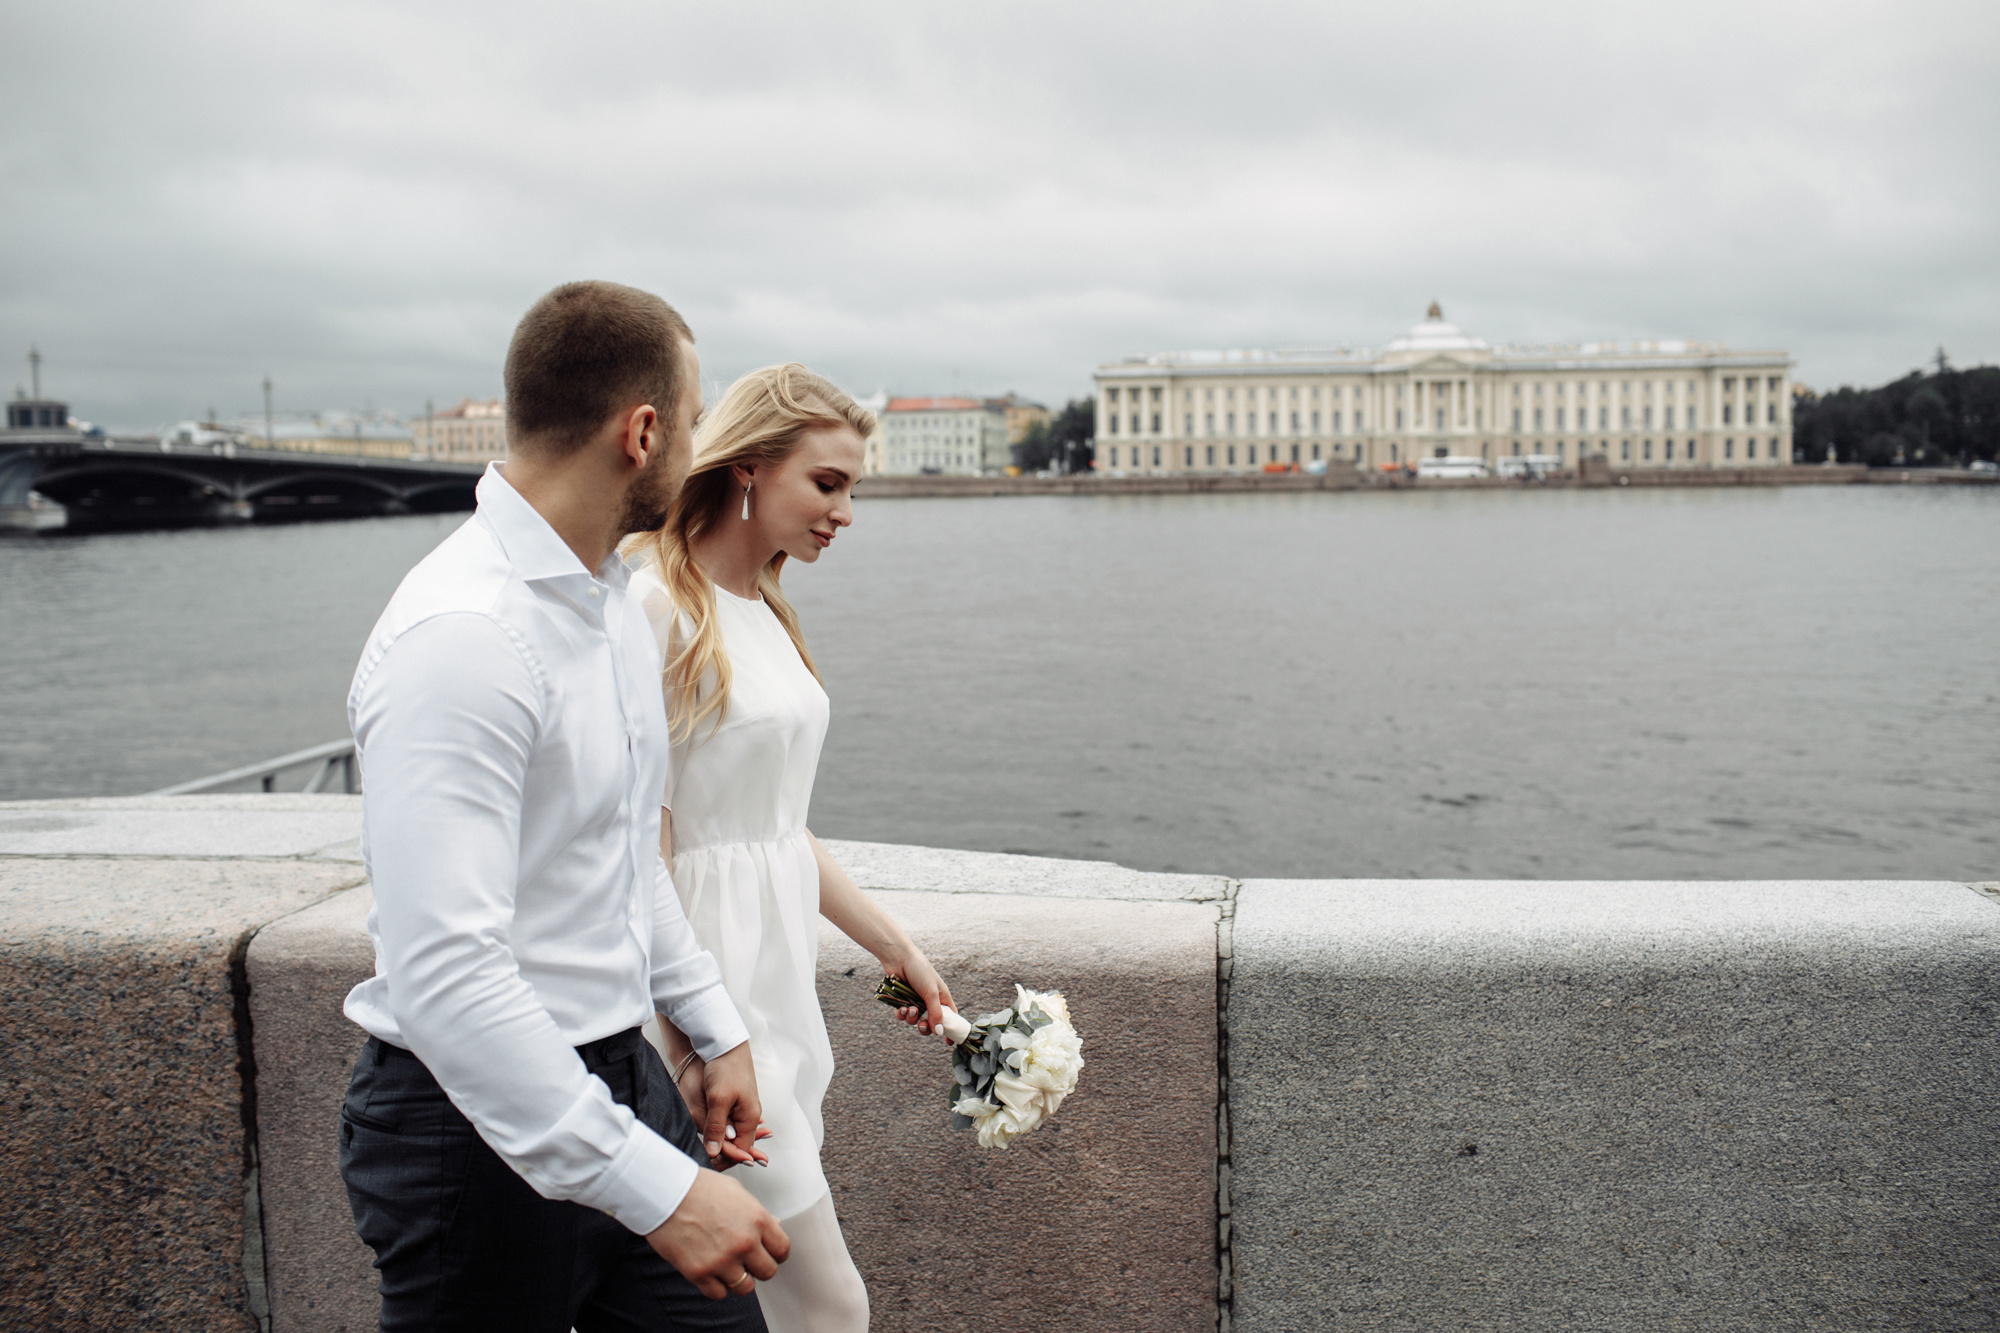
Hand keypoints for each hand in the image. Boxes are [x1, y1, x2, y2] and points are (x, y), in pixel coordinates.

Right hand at [646, 1169, 789, 1299]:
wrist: (665, 1191)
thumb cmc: (699, 1187)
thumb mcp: (737, 1192)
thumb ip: (757, 1214)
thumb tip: (774, 1227)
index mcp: (757, 1219)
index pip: (782, 1250)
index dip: (776, 1253)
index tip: (768, 1253)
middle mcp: (744, 1242)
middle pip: (767, 1272)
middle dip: (758, 1266)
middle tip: (746, 1259)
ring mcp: (722, 1260)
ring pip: (745, 1287)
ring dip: (738, 1278)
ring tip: (727, 1264)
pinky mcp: (700, 1273)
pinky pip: (719, 1294)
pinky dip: (716, 1285)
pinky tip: (711, 1270)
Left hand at [697, 1043, 767, 1168]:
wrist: (725, 1044)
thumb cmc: (725, 1068)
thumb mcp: (718, 1100)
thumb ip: (716, 1127)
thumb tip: (713, 1152)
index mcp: (750, 1117)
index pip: (741, 1149)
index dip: (726, 1159)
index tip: (708, 1164)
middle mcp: (748, 1115)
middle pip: (736, 1143)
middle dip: (722, 1152)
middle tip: (705, 1160)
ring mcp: (741, 1108)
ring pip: (730, 1134)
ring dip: (718, 1141)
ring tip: (705, 1150)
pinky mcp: (732, 1101)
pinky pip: (726, 1123)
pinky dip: (717, 1129)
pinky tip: (708, 1133)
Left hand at [883, 947, 953, 1035]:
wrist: (899, 958)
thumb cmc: (920, 971)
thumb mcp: (931, 993)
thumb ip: (936, 1014)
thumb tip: (940, 1033)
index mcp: (942, 998)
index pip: (951, 1017)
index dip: (950, 1030)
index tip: (949, 1043)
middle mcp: (930, 1001)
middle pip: (931, 1023)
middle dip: (926, 1027)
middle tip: (922, 1026)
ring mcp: (916, 1001)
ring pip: (915, 1020)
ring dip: (912, 1019)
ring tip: (910, 1009)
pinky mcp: (903, 1000)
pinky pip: (903, 1015)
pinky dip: (902, 1014)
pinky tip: (901, 1008)